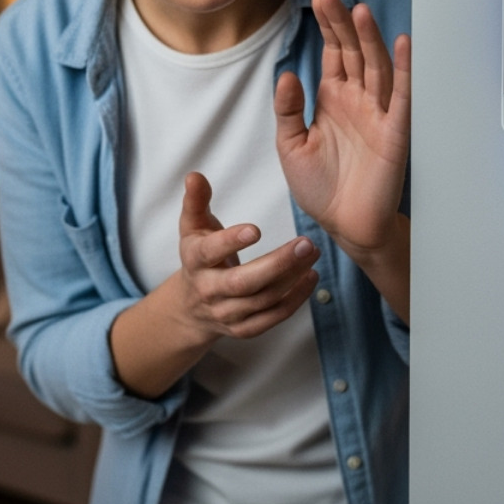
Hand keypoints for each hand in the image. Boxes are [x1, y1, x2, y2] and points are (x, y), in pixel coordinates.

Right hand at [171, 171, 319, 341]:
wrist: (191, 306)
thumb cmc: (199, 255)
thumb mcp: (192, 226)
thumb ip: (196, 200)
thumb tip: (194, 175)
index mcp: (194, 260)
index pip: (209, 252)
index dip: (231, 242)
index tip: (256, 229)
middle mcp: (208, 290)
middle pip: (243, 282)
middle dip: (277, 264)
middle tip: (306, 243)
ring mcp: (226, 313)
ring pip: (263, 300)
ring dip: (292, 278)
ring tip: (313, 253)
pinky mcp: (243, 329)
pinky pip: (272, 317)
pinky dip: (294, 300)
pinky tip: (311, 277)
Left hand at [274, 0, 411, 255]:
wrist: (344, 226)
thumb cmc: (320, 187)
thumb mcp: (291, 146)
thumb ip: (289, 110)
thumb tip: (286, 75)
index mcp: (332, 99)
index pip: (333, 53)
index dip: (328, 26)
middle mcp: (357, 100)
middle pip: (353, 52)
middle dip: (342, 23)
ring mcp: (377, 114)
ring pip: (375, 67)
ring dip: (369, 39)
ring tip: (359, 11)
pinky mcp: (395, 133)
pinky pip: (401, 96)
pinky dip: (404, 70)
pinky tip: (402, 44)